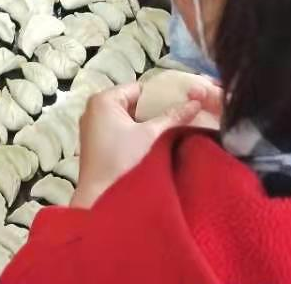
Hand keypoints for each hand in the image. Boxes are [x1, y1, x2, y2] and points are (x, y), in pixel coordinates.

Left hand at [71, 82, 217, 208]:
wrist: (100, 200)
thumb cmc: (123, 161)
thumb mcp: (151, 136)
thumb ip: (173, 116)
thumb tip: (197, 102)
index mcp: (103, 99)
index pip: (139, 89)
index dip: (161, 95)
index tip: (183, 103)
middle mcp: (94, 109)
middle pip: (133, 103)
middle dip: (155, 111)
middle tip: (182, 116)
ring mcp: (93, 127)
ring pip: (127, 118)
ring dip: (147, 124)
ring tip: (173, 128)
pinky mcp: (96, 144)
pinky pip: (120, 130)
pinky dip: (135, 134)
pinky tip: (155, 142)